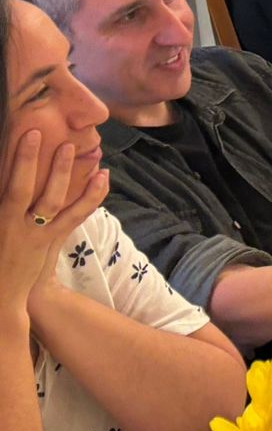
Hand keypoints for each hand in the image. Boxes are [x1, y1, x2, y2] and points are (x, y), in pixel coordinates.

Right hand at [0, 133, 106, 312]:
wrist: (1, 295)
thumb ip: (2, 203)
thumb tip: (7, 178)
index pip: (9, 186)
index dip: (19, 161)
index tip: (29, 135)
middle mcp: (15, 225)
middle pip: (26, 188)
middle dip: (35, 161)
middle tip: (49, 136)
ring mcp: (35, 234)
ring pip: (55, 201)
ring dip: (67, 173)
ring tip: (81, 151)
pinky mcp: (52, 241)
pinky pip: (75, 216)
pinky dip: (91, 195)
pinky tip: (103, 176)